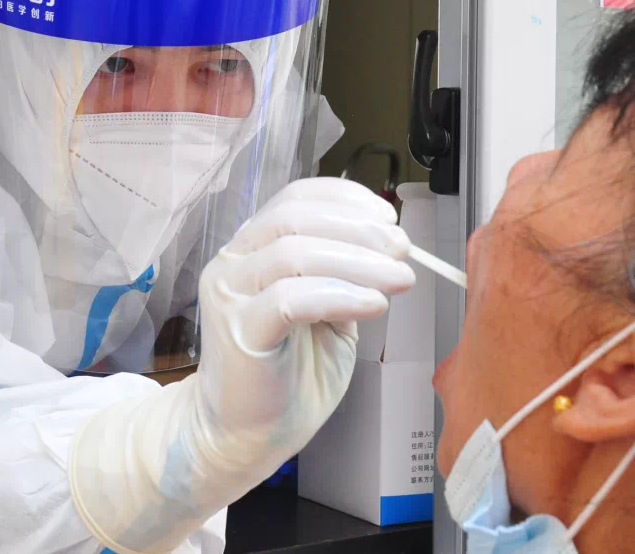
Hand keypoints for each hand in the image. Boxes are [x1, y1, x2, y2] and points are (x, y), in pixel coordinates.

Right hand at [70, 178, 414, 553]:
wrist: (247, 436)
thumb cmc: (288, 375)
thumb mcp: (327, 312)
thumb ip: (346, 276)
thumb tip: (390, 247)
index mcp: (255, 248)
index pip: (296, 198)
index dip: (345, 198)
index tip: (389, 216)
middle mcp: (235, 261)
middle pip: (295, 217)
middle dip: (358, 228)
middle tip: (403, 248)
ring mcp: (231, 294)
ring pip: (294, 252)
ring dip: (357, 260)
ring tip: (398, 278)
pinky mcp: (238, 330)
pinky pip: (291, 299)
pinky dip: (340, 295)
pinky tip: (375, 305)